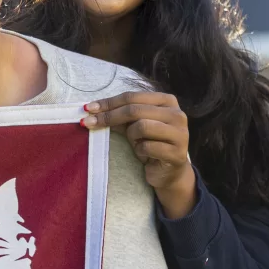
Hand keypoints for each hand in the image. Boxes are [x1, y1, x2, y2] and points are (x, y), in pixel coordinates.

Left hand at [82, 91, 196, 218]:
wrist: (169, 172)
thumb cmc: (150, 145)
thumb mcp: (134, 127)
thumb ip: (119, 116)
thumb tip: (92, 110)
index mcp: (167, 101)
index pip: (132, 96)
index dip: (109, 102)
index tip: (88, 108)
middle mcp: (177, 114)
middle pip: (135, 110)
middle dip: (109, 117)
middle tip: (89, 123)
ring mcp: (180, 133)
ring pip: (142, 126)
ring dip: (132, 137)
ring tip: (136, 143)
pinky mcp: (177, 153)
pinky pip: (147, 147)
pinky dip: (140, 151)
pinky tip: (145, 155)